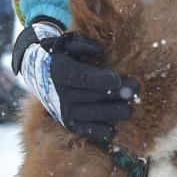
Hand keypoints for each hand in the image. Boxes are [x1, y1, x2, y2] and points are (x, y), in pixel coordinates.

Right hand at [12, 20, 139, 145]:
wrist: (40, 75)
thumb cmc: (63, 56)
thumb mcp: (68, 43)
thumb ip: (83, 45)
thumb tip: (99, 51)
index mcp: (62, 72)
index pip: (82, 78)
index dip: (101, 80)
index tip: (117, 79)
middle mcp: (63, 94)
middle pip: (96, 96)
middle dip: (120, 93)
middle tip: (135, 87)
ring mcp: (67, 112)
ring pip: (99, 115)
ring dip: (119, 110)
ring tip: (128, 103)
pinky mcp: (71, 125)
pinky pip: (93, 133)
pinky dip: (107, 130)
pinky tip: (115, 122)